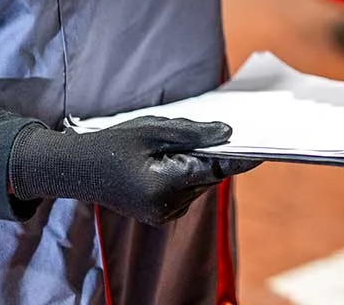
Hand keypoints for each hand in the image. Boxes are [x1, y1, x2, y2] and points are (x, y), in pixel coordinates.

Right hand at [8, 117, 257, 226]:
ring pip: (200, 183)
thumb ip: (193, 133)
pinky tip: (171, 157)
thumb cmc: (112, 145)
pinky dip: (188, 172)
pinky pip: (187, 190)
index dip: (241, 158)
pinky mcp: (161, 214)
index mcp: (165, 186)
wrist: (77, 170)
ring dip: (199, 163)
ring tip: (175, 144)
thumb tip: (228, 134)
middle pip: (209, 176)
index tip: (265, 148)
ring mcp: (164, 214)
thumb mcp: (153, 130)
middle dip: (214, 154)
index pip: (215, 170)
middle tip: (219, 129)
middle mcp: (168, 206)